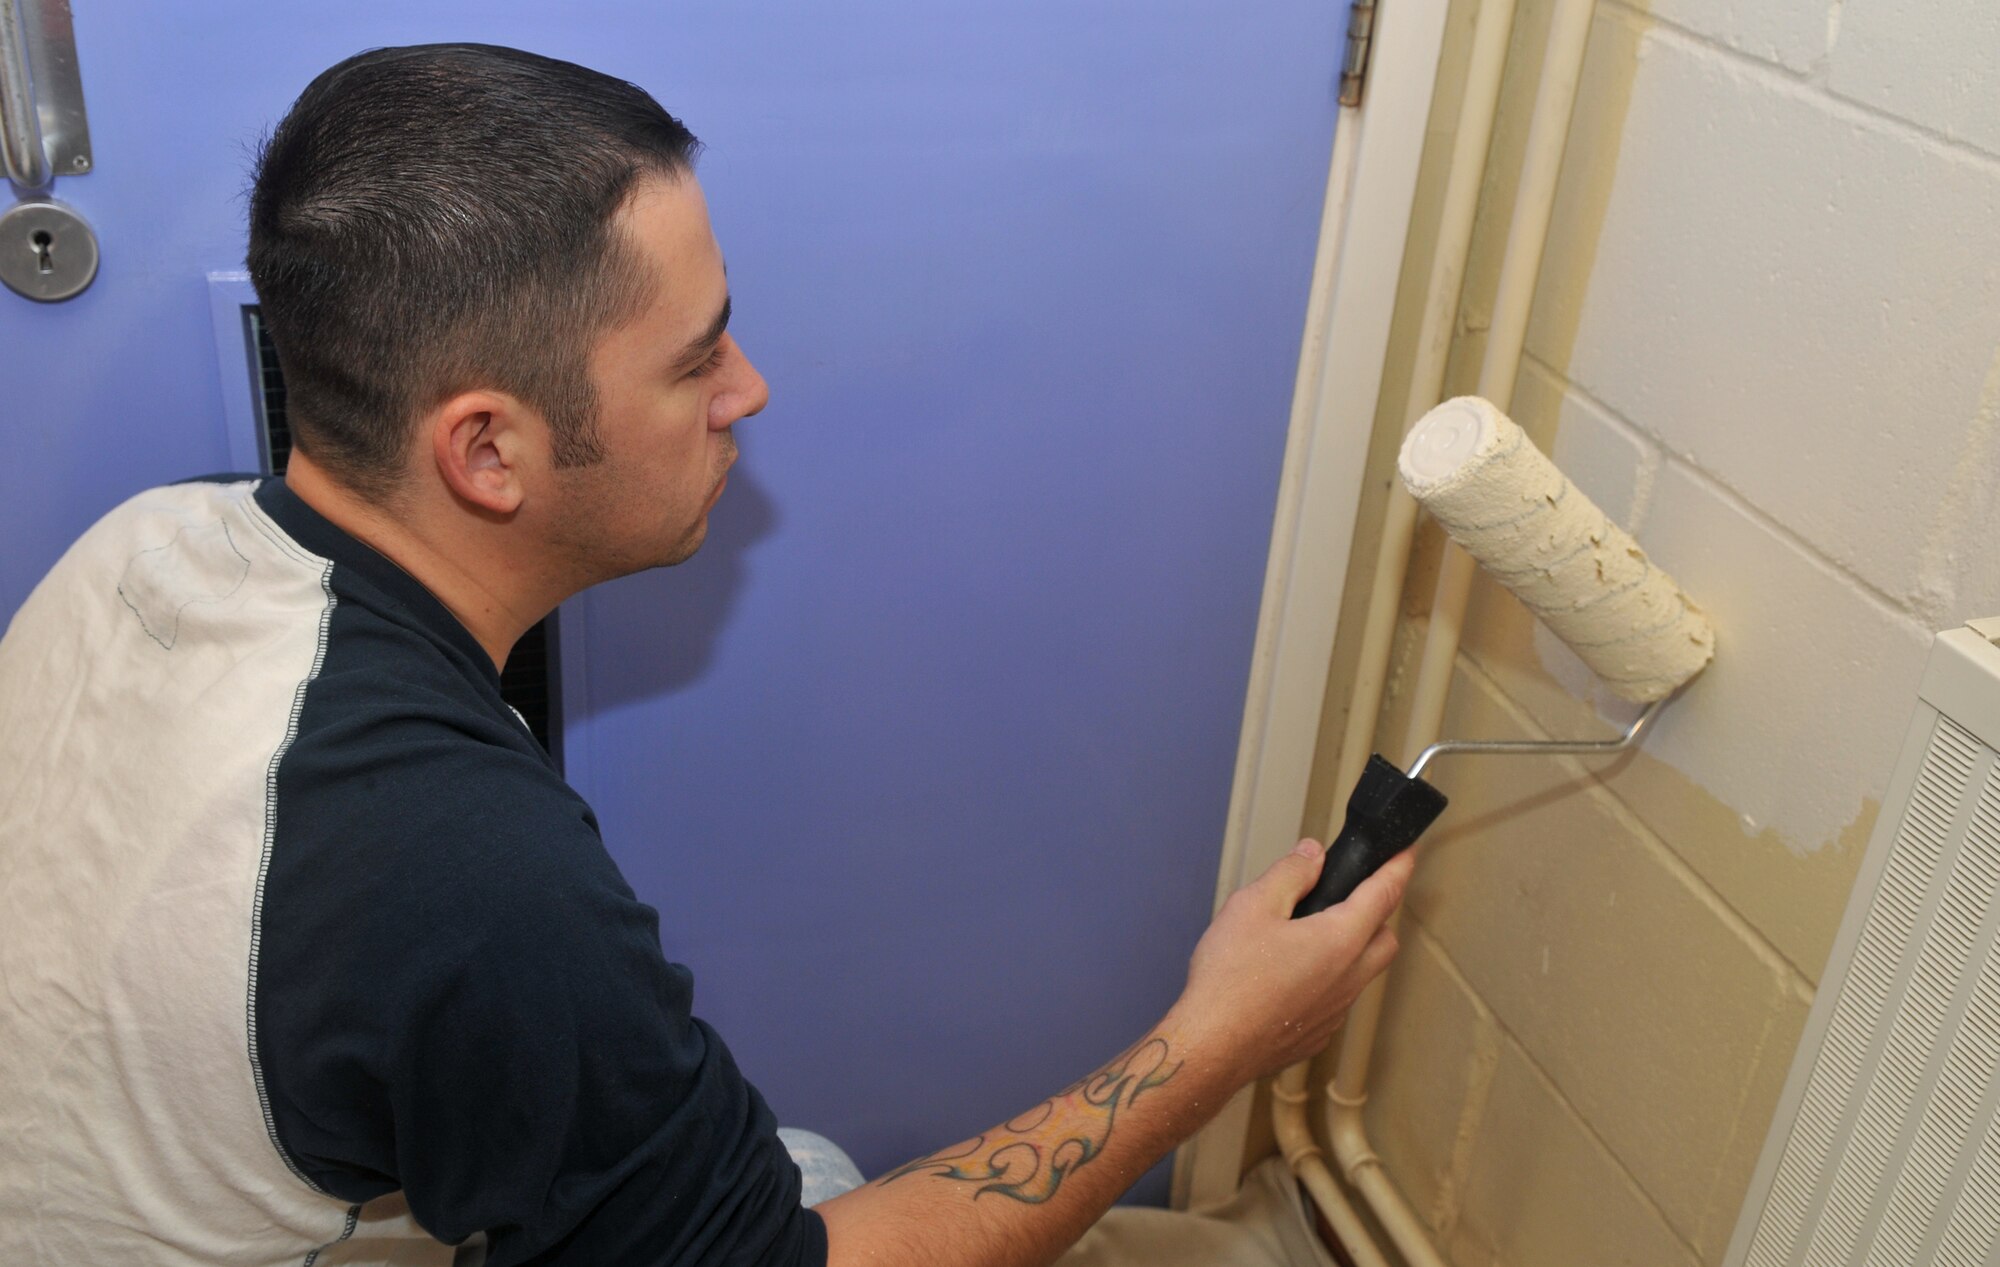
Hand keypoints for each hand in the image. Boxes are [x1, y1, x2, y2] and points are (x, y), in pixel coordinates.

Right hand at [1174, 839, 1410, 1083]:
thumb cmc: (1229, 980)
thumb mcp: (1252, 905)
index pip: (1384, 894)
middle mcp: (1348, 978)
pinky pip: (1336, 1001)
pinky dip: (1328, 981)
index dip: (1399, 867)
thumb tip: (1312, 855)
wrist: (1212, 1046)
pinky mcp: (1317, 1034)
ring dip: (1352, 949)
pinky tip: (1292, 977)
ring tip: (1314, 935)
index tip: (1406, 853)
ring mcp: (1335, 1011)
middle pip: (1385, 940)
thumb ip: (1290, 874)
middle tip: (1358, 895)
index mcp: (1340, 940)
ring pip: (1361, 973)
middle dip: (1380, 913)